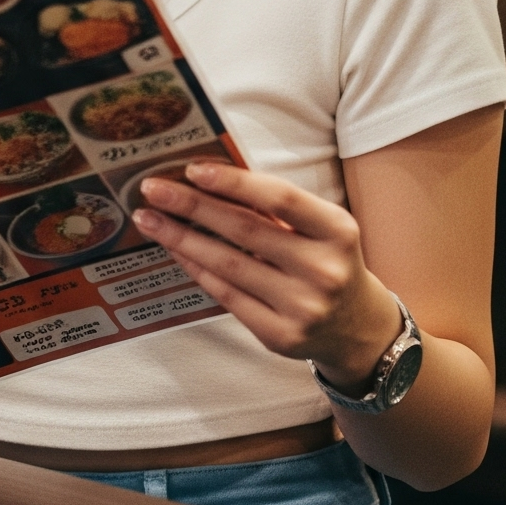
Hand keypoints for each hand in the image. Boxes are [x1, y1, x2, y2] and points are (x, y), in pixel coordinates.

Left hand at [132, 159, 403, 385]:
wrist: (356, 327)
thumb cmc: (326, 261)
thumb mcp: (319, 229)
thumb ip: (275, 208)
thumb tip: (208, 180)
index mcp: (338, 231)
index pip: (280, 198)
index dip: (233, 182)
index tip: (191, 169)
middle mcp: (323, 270)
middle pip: (245, 230)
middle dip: (192, 206)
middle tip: (152, 190)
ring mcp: (302, 307)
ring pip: (228, 265)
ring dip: (181, 238)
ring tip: (149, 220)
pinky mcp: (280, 335)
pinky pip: (226, 295)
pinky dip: (196, 269)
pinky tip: (175, 250)